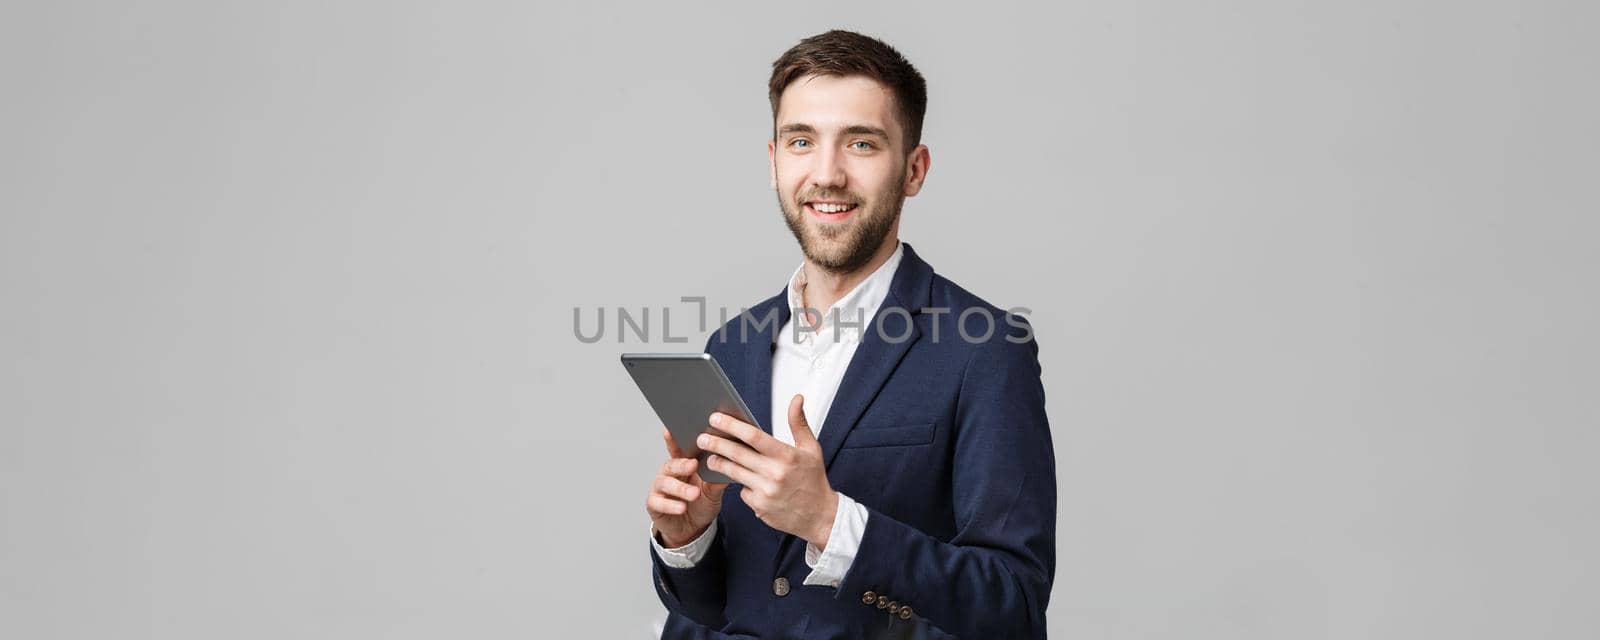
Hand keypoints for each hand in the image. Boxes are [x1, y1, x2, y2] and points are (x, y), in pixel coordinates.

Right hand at [646, 427, 728, 547]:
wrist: (693, 529)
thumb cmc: (701, 504)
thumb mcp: (713, 492)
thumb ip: (717, 480)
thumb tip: (730, 465)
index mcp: (682, 464)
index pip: (678, 448)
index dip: (674, 439)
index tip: (673, 429)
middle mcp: (668, 473)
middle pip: (671, 464)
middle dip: (682, 464)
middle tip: (693, 465)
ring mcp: (659, 488)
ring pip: (665, 483)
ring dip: (680, 488)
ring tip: (693, 493)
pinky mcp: (654, 504)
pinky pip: (659, 503)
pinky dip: (671, 505)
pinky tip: (681, 507)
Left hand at [698, 394, 838, 547]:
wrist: (820, 516)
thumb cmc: (814, 479)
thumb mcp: (811, 449)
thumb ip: (799, 423)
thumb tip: (796, 399)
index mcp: (787, 456)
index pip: (754, 436)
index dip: (732, 426)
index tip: (716, 419)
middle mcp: (775, 474)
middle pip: (737, 454)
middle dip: (716, 444)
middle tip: (701, 437)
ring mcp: (766, 492)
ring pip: (734, 473)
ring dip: (719, 464)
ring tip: (710, 457)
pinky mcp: (759, 507)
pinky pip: (742, 492)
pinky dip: (741, 485)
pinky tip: (743, 481)